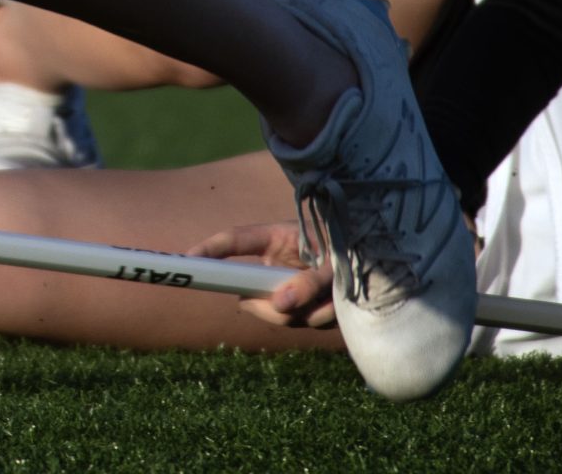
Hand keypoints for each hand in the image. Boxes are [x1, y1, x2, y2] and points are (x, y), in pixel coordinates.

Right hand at [185, 223, 335, 328]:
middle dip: (270, 306)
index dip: (208, 249)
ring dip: (307, 311)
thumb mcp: (332, 260)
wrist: (376, 259)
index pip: (233, 240)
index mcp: (273, 237)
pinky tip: (338, 305)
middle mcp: (275, 264)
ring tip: (334, 295)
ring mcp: (287, 288)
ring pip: (279, 314)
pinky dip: (321, 318)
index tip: (185, 260)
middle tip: (291, 305)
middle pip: (251, 294)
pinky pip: (302, 322)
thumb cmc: (350, 248)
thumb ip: (308, 282)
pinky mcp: (303, 308)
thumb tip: (280, 306)